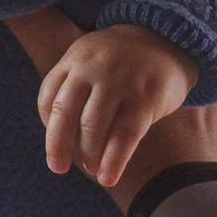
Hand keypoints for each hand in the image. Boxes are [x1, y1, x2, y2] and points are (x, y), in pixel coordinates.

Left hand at [5, 7, 216, 207]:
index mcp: (74, 59)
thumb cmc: (123, 63)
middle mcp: (93, 68)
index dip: (48, 128)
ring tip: (92, 170)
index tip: (55, 148)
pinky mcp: (145, 96)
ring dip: (88, 155)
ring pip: (93, 126)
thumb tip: (61, 142)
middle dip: (57, 146)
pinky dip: (114, 160)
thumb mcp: (91, 60)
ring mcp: (119, 81)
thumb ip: (73, 88)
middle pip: (65, 113)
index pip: (48, 98)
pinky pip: (125, 135)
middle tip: (58, 168)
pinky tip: (108, 177)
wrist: (169, 39)